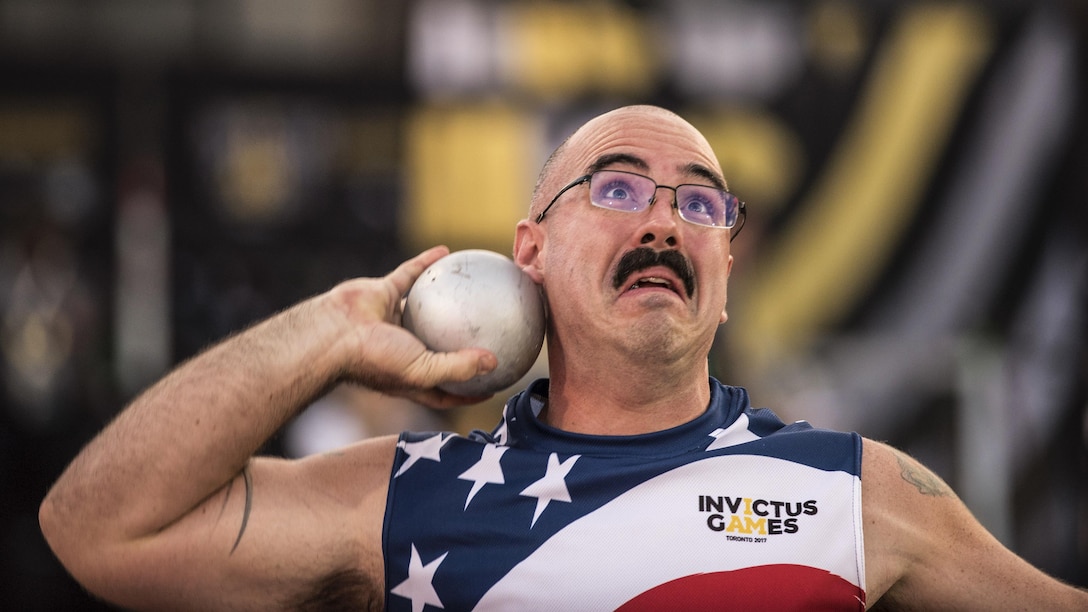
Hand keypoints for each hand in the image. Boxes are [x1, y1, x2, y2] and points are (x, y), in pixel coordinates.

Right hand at [327, 246, 498, 406]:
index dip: (470, 389)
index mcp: (412, 375)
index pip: (447, 387)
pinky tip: (447, 252)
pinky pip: (411, 274)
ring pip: (427, 308)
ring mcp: (394, 320)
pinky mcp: (384, 294)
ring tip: (474, 288)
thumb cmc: (375, 359)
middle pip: (439, 347)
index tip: (495, 384)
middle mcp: (404, 350)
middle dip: (461, 343)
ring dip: (447, 298)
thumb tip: (494, 362)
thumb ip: (458, 367)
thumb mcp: (423, 371)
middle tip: (490, 333)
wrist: (334, 333)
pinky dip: (426, 263)